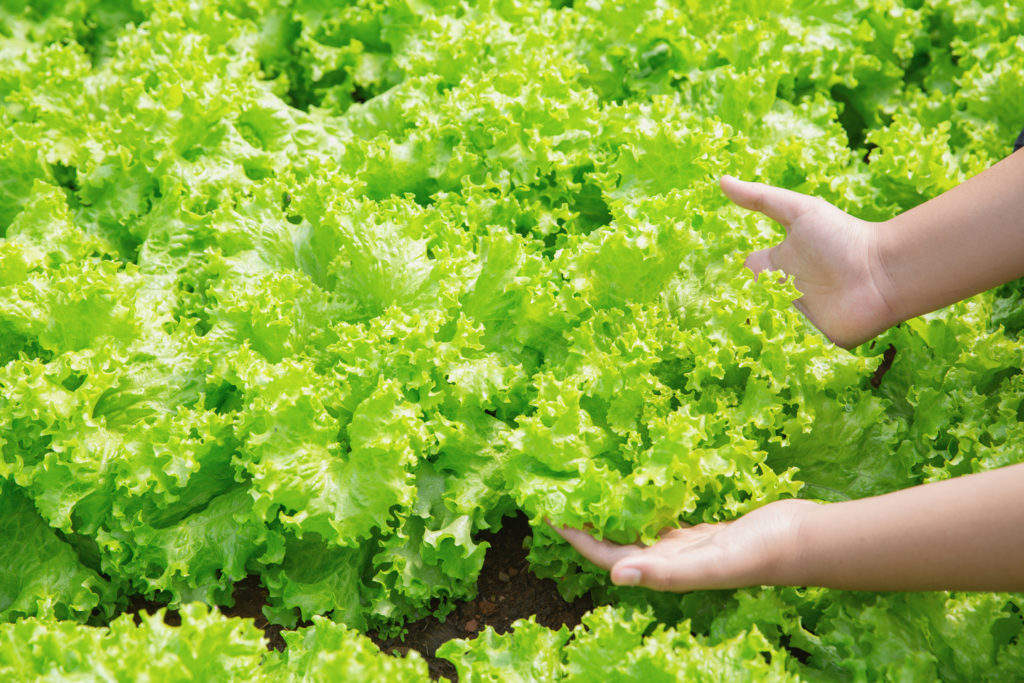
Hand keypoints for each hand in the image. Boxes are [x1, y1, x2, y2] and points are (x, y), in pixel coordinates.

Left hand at [550, 499, 815, 591]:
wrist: (803, 541)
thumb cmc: (760, 553)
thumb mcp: (710, 563)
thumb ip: (665, 572)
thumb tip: (616, 576)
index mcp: (663, 569)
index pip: (605, 554)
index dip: (575, 536)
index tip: (547, 512)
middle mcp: (668, 559)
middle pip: (614, 540)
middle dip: (586, 520)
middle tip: (560, 490)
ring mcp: (685, 544)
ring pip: (636, 526)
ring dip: (610, 509)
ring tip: (587, 484)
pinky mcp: (700, 528)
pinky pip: (660, 514)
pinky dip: (642, 499)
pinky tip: (633, 482)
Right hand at [720, 176, 898, 347]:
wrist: (883, 274)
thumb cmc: (843, 239)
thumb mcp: (799, 213)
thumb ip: (761, 199)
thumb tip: (722, 180)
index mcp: (779, 263)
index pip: (746, 271)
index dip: (733, 275)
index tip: (715, 281)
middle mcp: (786, 290)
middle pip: (750, 302)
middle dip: (737, 308)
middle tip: (719, 316)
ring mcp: (799, 316)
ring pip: (764, 328)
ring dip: (752, 332)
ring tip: (735, 337)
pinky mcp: (813, 341)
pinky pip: (786, 350)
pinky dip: (773, 351)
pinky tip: (760, 351)